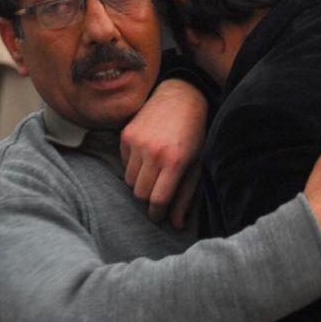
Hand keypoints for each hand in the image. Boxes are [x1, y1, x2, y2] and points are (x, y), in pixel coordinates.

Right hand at [120, 79, 207, 227]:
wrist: (181, 97)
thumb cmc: (194, 134)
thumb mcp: (196, 164)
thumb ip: (185, 196)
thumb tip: (175, 225)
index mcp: (174, 161)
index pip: (157, 200)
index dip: (157, 213)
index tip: (158, 216)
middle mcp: (153, 152)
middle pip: (140, 193)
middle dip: (149, 197)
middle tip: (158, 191)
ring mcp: (137, 141)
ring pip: (129, 180)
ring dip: (140, 181)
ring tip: (155, 169)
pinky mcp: (126, 134)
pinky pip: (124, 162)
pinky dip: (134, 164)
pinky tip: (148, 153)